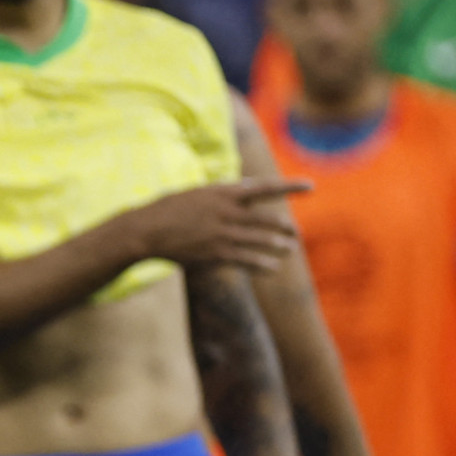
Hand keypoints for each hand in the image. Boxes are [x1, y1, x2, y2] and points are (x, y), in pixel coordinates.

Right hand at [120, 179, 309, 272]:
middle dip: (286, 228)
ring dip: (279, 247)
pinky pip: (248, 261)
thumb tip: (247, 187)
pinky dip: (263, 265)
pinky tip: (272, 268)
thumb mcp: (196, 192)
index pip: (265, 187)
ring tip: (289, 250)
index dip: (290, 186)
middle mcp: (227, 212)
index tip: (311, 186)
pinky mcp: (216, 254)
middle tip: (294, 233)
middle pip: (269, 220)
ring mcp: (222, 234)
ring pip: (263, 242)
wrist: (144, 231)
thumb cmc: (167, 209)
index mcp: (222, 192)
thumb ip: (224, 191)